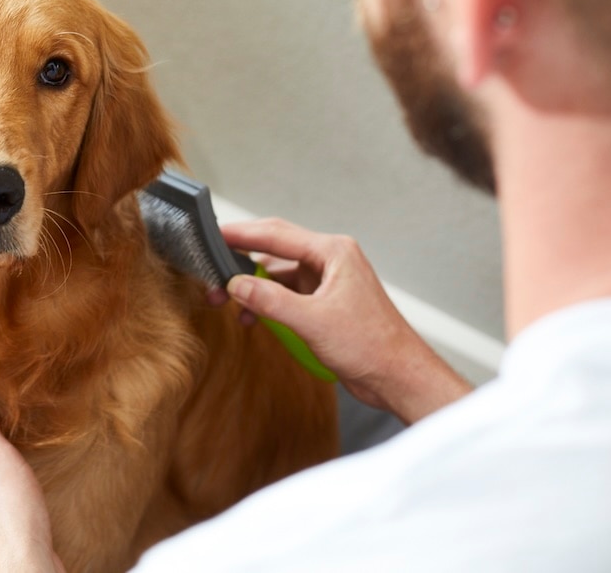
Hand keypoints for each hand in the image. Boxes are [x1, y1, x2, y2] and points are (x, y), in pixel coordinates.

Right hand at [216, 218, 471, 423]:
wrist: (398, 377)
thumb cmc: (372, 345)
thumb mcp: (312, 321)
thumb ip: (270, 300)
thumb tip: (236, 284)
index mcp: (333, 252)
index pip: (276, 234)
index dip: (241, 234)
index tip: (214, 234)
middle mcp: (330, 261)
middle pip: (274, 249)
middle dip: (240, 261)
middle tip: (212, 271)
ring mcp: (327, 282)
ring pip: (278, 274)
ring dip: (252, 286)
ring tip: (226, 300)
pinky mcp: (324, 303)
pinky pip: (286, 294)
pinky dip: (266, 302)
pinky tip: (251, 316)